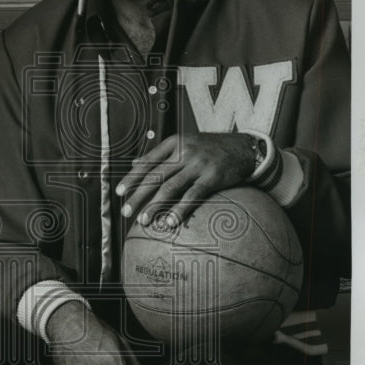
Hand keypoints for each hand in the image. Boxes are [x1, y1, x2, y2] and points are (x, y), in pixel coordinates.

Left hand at [116, 132, 255, 227]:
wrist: (245, 147)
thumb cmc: (211, 148)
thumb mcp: (185, 143)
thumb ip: (160, 154)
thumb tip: (135, 164)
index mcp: (174, 143)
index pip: (147, 162)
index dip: (131, 178)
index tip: (119, 192)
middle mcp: (184, 152)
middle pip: (154, 177)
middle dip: (137, 195)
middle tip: (126, 211)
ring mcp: (198, 164)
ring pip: (169, 188)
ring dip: (154, 206)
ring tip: (144, 221)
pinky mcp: (212, 177)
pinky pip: (192, 196)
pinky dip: (179, 210)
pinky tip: (170, 222)